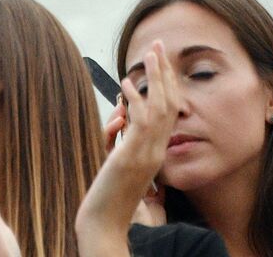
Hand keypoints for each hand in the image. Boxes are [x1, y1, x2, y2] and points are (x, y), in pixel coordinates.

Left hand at [77, 42, 178, 250]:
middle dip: (164, 71)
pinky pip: (139, 122)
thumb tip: (118, 117)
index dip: (166, 83)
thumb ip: (119, 137)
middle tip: (159, 45)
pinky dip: (135, 99)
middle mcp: (157, 150)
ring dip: (155, 77)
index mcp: (157, 152)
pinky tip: (127, 84)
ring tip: (149, 54)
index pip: (168, 110)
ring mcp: (146, 154)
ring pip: (159, 107)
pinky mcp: (131, 157)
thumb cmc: (106, 196)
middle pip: (169, 102)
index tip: (160, 61)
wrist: (103, 226)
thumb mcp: (115, 159)